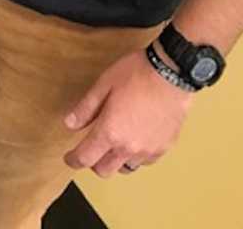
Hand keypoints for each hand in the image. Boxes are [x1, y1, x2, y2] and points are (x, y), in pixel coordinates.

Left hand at [63, 48, 192, 176]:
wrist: (172, 71)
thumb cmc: (138, 73)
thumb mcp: (105, 84)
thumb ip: (86, 108)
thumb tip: (70, 123)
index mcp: (110, 131)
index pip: (85, 158)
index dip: (73, 160)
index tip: (70, 157)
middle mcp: (128, 147)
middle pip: (104, 170)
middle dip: (93, 162)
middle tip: (92, 147)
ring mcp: (148, 150)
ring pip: (125, 168)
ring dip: (116, 160)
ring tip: (116, 143)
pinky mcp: (164, 147)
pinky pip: (145, 161)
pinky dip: (137, 156)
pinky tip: (136, 139)